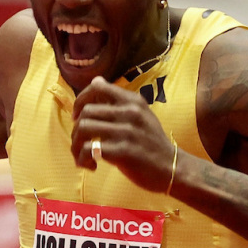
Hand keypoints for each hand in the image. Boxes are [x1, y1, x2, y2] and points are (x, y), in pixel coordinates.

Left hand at [71, 77, 176, 192]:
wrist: (172, 168)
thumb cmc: (152, 143)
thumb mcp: (141, 114)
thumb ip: (118, 101)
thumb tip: (96, 80)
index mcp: (133, 101)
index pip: (97, 87)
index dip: (80, 100)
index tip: (78, 116)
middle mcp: (130, 112)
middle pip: (86, 112)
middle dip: (75, 130)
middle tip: (80, 143)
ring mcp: (126, 131)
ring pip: (83, 129)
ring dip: (75, 146)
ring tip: (82, 156)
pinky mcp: (123, 151)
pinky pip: (89, 150)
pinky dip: (83, 159)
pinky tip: (92, 166)